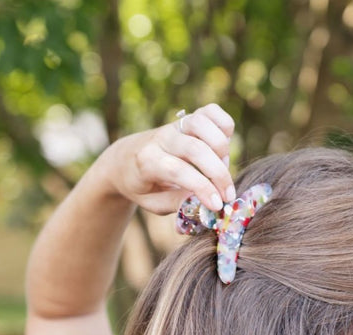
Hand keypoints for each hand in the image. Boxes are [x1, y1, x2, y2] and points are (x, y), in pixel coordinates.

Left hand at [100, 103, 235, 214]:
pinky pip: (211, 111)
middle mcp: (161, 138)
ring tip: (223, 167)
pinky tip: (223, 147)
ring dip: (222, 147)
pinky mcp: (188, 118)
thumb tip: (203, 202)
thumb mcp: (151, 202)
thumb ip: (176, 203)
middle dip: (218, 174)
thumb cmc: (142, 185)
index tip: (217, 205)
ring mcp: (175, 125)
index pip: (178, 170)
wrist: (125, 159)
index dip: (203, 188)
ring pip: (202, 123)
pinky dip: (224, 126)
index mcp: (147, 161)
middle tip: (228, 195)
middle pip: (195, 148)